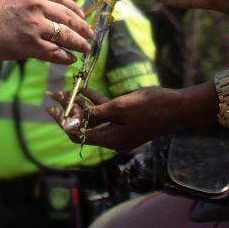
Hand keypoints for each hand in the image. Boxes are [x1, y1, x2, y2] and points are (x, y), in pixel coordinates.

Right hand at [0, 0, 92, 64]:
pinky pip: (54, 51)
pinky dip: (64, 56)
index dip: (73, 7)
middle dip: (81, 26)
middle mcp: (35, 1)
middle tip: (89, 32)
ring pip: (65, 34)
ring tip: (86, 48)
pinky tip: (70, 59)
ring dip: (78, 42)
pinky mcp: (31, 43)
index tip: (81, 14)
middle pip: (67, 15)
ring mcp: (35, 23)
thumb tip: (42, 6)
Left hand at [46, 86, 176, 153]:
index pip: (77, 133)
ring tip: (65, 89)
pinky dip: (96, 101)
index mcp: (110, 139)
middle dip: (68, 110)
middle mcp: (112, 137)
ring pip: (93, 117)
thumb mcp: (119, 108)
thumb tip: (68, 123)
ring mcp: (119, 129)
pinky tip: (85, 88)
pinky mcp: (126, 119)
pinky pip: (106, 112)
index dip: (62, 121)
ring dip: (80, 104)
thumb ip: (94, 114)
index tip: (50, 107)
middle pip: (83, 126)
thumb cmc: (151, 107)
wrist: (178, 107)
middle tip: (54, 93)